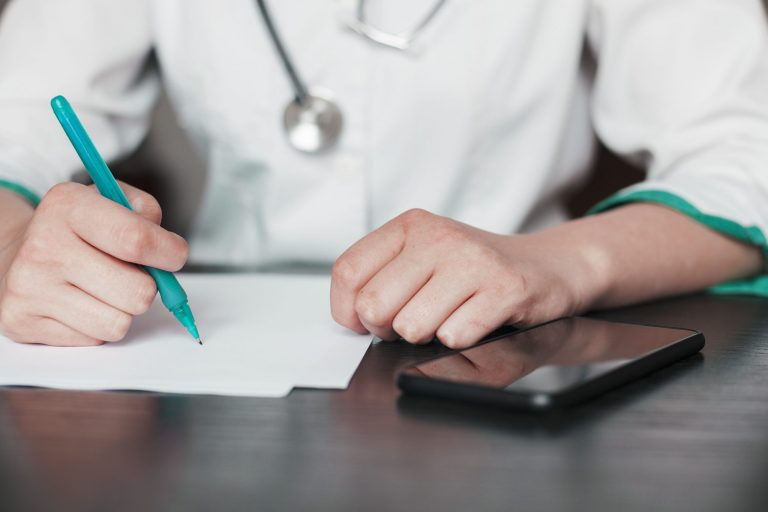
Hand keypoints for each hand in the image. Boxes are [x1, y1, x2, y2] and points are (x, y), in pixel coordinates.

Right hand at [0, 182, 187, 345]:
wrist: (17, 254)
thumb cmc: (77, 230)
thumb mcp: (111, 199)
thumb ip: (146, 212)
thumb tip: (168, 250)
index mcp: (68, 206)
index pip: (136, 239)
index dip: (169, 253)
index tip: (174, 255)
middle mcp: (43, 245)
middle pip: (138, 291)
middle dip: (147, 286)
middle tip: (130, 274)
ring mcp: (30, 287)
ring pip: (120, 323)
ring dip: (123, 310)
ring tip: (104, 288)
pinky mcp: (23, 321)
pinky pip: (95, 339)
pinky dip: (98, 325)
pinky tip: (80, 303)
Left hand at [331, 209, 600, 348]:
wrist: (545, 267)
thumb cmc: (474, 271)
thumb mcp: (422, 258)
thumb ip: (381, 279)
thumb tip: (351, 318)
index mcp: (410, 226)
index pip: (348, 272)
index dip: (348, 311)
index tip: (365, 322)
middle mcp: (439, 236)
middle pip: (374, 306)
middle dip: (389, 329)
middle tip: (416, 319)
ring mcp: (473, 261)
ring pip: (412, 327)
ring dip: (429, 335)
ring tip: (451, 315)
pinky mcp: (505, 288)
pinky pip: (455, 336)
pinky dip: (462, 339)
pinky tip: (477, 320)